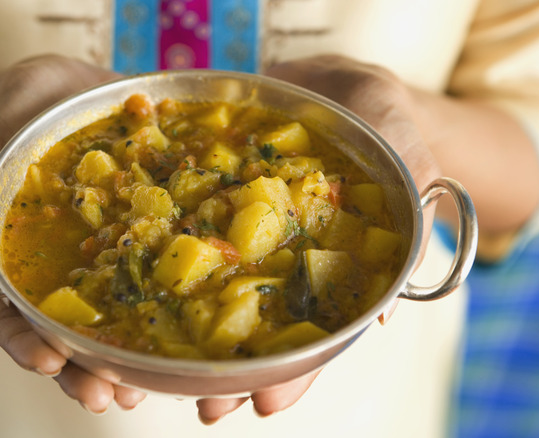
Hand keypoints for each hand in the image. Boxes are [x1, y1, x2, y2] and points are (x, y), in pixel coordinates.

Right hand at [0, 54, 146, 412]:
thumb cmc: (48, 100)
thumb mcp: (17, 100)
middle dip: (77, 370)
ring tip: (134, 392)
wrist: (95, 97)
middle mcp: (59, 267)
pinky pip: (155, 299)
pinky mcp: (148, 257)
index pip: (7, 303)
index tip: (47, 359)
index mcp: (17, 243)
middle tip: (99, 395)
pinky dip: (161, 331)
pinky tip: (175, 353)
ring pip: (107, 329)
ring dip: (118, 367)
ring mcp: (107, 265)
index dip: (22, 336)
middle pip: (59, 334)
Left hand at [181, 55, 444, 422]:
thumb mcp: (404, 146)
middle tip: (206, 409)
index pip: (317, 333)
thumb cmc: (374, 115)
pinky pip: (172, 245)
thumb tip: (386, 315)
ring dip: (183, 344)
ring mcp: (237, 238)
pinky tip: (128, 299)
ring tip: (158, 377)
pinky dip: (151, 275)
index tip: (268, 402)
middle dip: (230, 375)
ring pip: (207, 302)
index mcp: (328, 267)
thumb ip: (410, 208)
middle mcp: (279, 262)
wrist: (325, 77)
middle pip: (255, 333)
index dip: (296, 372)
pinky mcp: (202, 209)